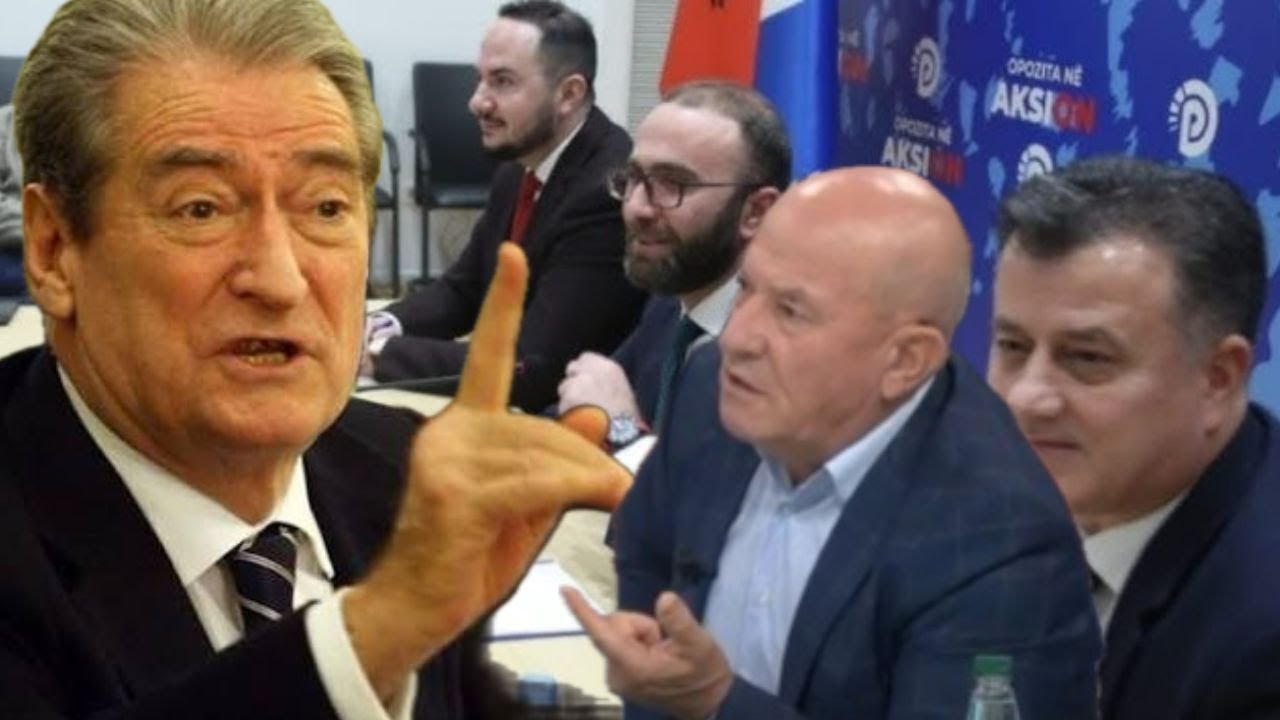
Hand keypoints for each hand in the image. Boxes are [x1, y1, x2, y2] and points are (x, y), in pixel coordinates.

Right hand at [345, 243, 632, 698]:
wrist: (412, 610)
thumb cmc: (469, 554)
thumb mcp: (527, 500)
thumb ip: (557, 456)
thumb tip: (591, 411)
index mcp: (464, 424)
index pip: (490, 354)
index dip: (504, 302)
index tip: (514, 253)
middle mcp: (449, 429)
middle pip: (542, 424)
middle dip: (585, 459)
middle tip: (617, 490)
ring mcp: (445, 458)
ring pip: (542, 451)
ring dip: (588, 478)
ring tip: (613, 502)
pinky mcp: (451, 492)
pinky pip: (532, 480)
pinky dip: (574, 488)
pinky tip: (601, 498)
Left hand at [557, 351, 641, 420]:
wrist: (621, 437)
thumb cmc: (625, 422)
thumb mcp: (622, 393)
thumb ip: (605, 382)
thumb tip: (593, 385)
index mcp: (610, 368)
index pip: (586, 357)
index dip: (583, 371)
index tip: (585, 381)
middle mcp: (594, 370)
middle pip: (572, 368)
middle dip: (573, 381)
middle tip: (579, 398)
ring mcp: (579, 382)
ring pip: (564, 387)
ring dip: (568, 398)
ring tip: (582, 414)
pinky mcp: (569, 397)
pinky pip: (561, 404)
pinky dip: (566, 413)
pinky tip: (578, 422)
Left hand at [563, 588, 732, 719]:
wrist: (710, 703)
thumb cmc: (704, 673)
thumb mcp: (699, 643)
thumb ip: (679, 621)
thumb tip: (664, 598)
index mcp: (632, 666)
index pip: (601, 633)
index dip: (582, 610)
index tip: (565, 590)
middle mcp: (616, 674)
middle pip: (614, 628)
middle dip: (640, 625)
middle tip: (665, 640)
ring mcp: (617, 678)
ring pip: (618, 634)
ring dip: (642, 634)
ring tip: (665, 650)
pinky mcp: (621, 677)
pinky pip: (621, 645)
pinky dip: (639, 642)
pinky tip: (658, 655)